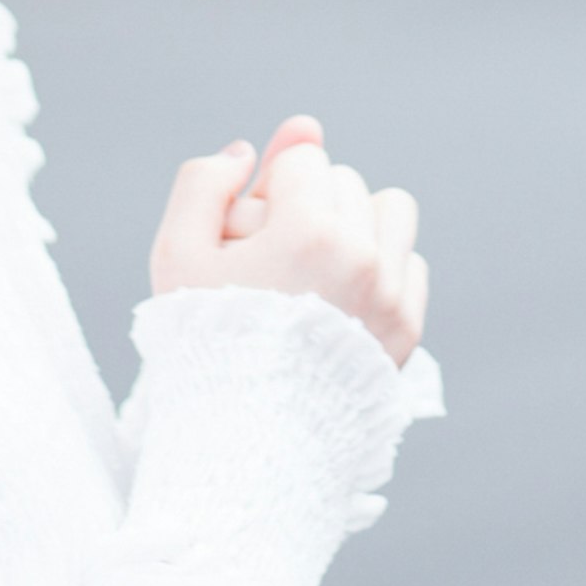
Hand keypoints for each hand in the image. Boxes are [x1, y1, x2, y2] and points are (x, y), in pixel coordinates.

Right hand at [150, 116, 429, 365]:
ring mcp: (390, 294)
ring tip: (318, 263)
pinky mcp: (407, 326)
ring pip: (389, 209)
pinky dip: (381, 268)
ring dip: (357, 223)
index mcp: (309, 231)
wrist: (246, 433)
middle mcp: (361, 257)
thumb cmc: (205, 340)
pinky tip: (342, 297)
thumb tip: (249, 152)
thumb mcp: (176, 255)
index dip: (267, 192)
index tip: (249, 237)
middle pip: (344, 180)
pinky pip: (410, 261)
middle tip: (275, 259)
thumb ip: (202, 183)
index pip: (302, 159)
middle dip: (309, 205)